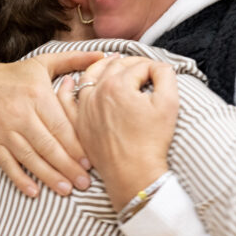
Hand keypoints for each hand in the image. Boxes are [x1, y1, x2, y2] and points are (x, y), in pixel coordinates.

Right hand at [0, 50, 103, 197]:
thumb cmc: (14, 75)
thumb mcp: (42, 62)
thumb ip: (73, 59)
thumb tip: (103, 55)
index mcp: (36, 94)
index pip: (59, 125)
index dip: (75, 145)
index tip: (90, 162)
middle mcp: (20, 113)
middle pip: (47, 145)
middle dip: (67, 166)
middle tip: (85, 183)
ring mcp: (4, 129)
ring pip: (29, 157)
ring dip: (49, 176)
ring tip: (66, 190)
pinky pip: (7, 164)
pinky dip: (19, 179)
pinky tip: (34, 192)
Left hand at [57, 55, 178, 209]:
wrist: (133, 174)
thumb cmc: (151, 141)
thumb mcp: (169, 103)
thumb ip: (164, 75)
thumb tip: (158, 66)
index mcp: (117, 84)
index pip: (138, 66)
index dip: (153, 68)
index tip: (161, 75)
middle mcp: (96, 92)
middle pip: (114, 67)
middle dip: (130, 64)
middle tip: (141, 67)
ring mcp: (85, 108)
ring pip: (89, 77)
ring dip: (100, 66)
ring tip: (111, 62)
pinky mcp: (80, 122)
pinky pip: (67, 100)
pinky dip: (68, 87)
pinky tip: (70, 81)